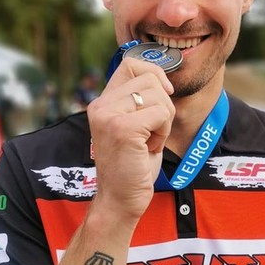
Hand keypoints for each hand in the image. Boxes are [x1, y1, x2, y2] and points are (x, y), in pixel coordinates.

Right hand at [87, 57, 174, 220]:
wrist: (120, 200)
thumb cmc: (132, 166)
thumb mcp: (134, 127)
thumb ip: (141, 102)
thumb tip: (164, 78)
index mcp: (102, 102)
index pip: (130, 64)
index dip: (155, 74)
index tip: (164, 95)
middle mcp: (101, 105)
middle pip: (150, 78)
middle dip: (163, 106)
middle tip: (152, 132)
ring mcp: (109, 116)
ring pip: (159, 96)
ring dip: (164, 122)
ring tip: (149, 142)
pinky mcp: (122, 129)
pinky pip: (161, 114)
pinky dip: (163, 133)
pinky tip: (149, 148)